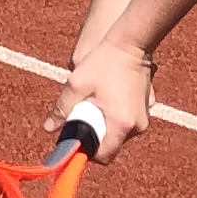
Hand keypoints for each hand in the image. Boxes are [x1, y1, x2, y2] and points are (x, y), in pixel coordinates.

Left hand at [49, 34, 156, 156]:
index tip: (75, 138)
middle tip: (82, 113)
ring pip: (118, 133)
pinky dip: (115, 115)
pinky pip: (126, 121)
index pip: (104, 156)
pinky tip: (108, 96)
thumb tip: (49, 128)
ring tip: (95, 101)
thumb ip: (61, 108)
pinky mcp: (147, 108)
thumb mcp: (76, 84)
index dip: (86, 151)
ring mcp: (145, 117)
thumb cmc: (104, 60)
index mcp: (121, 124)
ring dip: (104, 124)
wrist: (132, 41)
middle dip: (93, 134)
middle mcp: (137, 126)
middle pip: (110, 145)